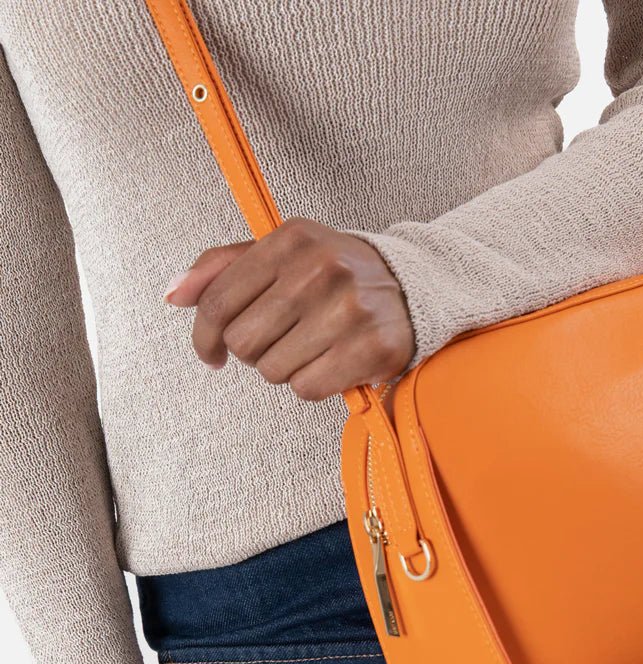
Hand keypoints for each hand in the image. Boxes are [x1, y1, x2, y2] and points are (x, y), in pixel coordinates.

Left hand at [163, 216, 414, 399]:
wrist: (413, 285)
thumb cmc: (336, 274)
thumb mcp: (282, 254)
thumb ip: (223, 268)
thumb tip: (174, 294)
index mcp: (290, 240)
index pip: (219, 301)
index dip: (204, 336)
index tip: (210, 353)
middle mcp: (320, 269)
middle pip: (243, 342)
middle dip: (254, 351)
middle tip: (280, 341)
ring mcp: (349, 309)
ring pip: (273, 370)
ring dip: (285, 368)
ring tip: (310, 348)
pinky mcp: (373, 348)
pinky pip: (308, 388)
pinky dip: (313, 385)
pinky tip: (329, 364)